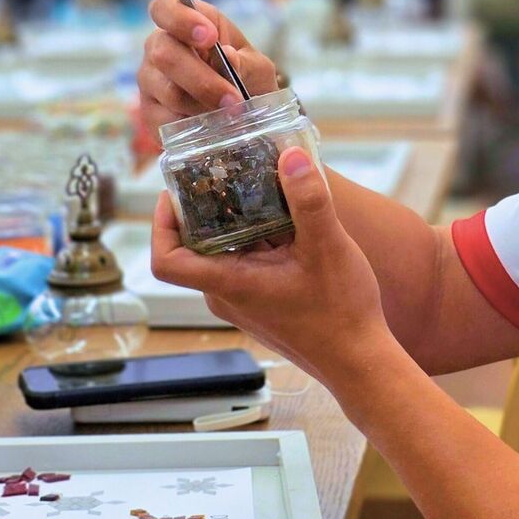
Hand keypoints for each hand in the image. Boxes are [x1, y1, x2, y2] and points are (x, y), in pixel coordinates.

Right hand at [138, 0, 278, 134]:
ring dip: (203, 105)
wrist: (245, 117)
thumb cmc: (247, 79)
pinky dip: (192, 125)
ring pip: (167, 91)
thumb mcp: (258, 68)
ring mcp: (151, 80)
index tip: (209, 37)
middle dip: (202, 79)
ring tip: (230, 115)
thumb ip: (246, 63)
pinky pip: (164, 120)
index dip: (181, 19)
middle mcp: (160, 47)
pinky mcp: (150, 113)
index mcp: (186, 24)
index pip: (164, 8)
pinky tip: (210, 126)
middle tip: (233, 99)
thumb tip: (228, 57)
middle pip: (164, 54)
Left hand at [150, 148, 394, 393]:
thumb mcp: (328, 247)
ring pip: (225, 254)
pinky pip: (246, 265)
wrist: (359, 361)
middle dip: (210, 209)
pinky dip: (258, 241)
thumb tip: (292, 156)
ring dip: (240, 223)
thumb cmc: (340, 315)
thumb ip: (309, 200)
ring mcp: (244, 303)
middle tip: (229, 175)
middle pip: (197, 247)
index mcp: (230, 284)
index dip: (159, 224)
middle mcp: (228, 296)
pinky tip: (289, 224)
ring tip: (264, 192)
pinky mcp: (262, 305)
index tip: (173, 194)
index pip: (165, 260)